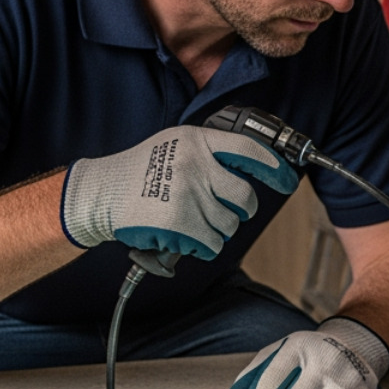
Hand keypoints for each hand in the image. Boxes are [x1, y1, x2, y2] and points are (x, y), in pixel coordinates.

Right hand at [60, 126, 296, 257]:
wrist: (101, 193)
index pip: (249, 150)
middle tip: (225, 211)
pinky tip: (187, 237)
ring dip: (217, 230)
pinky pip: (212, 244)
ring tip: (192, 221)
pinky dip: (204, 247)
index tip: (287, 180)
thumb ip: (209, 152)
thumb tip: (249, 167)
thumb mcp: (174, 145)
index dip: (274, 168)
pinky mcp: (180, 223)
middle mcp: (195, 164)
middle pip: (245, 196)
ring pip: (230, 224)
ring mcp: (188, 194)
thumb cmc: (138, 171)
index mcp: (197, 141)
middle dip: (241, 209)